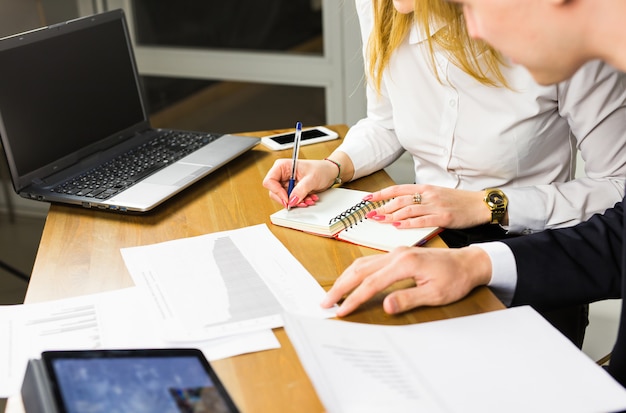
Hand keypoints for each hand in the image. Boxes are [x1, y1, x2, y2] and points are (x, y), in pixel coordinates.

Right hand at [262, 159, 340, 207]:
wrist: (330, 173)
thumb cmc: (321, 169)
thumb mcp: (311, 179)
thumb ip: (301, 190)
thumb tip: (292, 200)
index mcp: (282, 166)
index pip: (269, 181)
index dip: (277, 192)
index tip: (288, 199)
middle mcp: (282, 175)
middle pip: (274, 192)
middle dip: (288, 200)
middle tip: (299, 202)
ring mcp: (286, 183)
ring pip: (283, 198)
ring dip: (296, 202)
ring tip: (308, 199)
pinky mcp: (292, 190)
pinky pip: (291, 200)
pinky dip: (299, 202)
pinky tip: (309, 198)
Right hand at [320, 246, 491, 315]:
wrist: (468, 263)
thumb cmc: (454, 278)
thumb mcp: (435, 294)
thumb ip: (408, 298)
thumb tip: (386, 305)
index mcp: (405, 263)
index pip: (371, 283)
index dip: (354, 298)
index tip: (341, 311)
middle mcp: (396, 254)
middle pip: (359, 270)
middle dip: (340, 287)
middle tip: (326, 302)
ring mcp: (395, 253)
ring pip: (361, 263)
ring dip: (345, 278)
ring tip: (333, 293)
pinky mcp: (396, 254)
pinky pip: (369, 262)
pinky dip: (355, 272)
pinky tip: (350, 281)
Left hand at [365, 184, 491, 228]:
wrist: (480, 204)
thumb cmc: (458, 201)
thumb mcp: (436, 195)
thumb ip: (419, 199)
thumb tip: (399, 207)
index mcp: (425, 188)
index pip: (397, 189)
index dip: (381, 194)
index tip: (367, 199)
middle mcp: (428, 195)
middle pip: (399, 200)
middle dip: (382, 208)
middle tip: (370, 215)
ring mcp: (435, 205)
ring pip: (407, 210)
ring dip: (390, 216)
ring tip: (379, 221)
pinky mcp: (444, 216)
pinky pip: (421, 220)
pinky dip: (407, 223)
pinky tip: (397, 226)